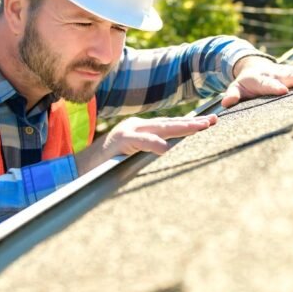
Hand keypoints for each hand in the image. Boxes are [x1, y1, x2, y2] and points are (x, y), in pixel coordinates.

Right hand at [74, 114, 216, 173]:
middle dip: (193, 123)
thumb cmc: (108, 168)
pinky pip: (138, 141)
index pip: (170, 125)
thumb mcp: (135, 160)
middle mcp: (136, 126)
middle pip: (169, 123)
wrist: (78, 170)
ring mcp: (127, 131)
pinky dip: (152, 143)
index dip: (190, 125)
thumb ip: (151, 154)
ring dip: (181, 127)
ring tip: (201, 127)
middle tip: (214, 121)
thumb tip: (172, 156)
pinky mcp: (118, 141)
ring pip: (158, 128)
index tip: (211, 123)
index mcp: (141, 130)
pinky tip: (166, 147)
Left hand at [221, 56, 292, 107]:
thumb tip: (226, 103)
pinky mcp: (292, 70)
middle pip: (287, 75)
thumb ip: (233, 95)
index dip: (274, 87)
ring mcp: (284, 71)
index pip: (267, 84)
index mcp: (258, 79)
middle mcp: (273, 73)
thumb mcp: (236, 88)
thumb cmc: (245, 84)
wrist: (253, 66)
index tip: (283, 91)